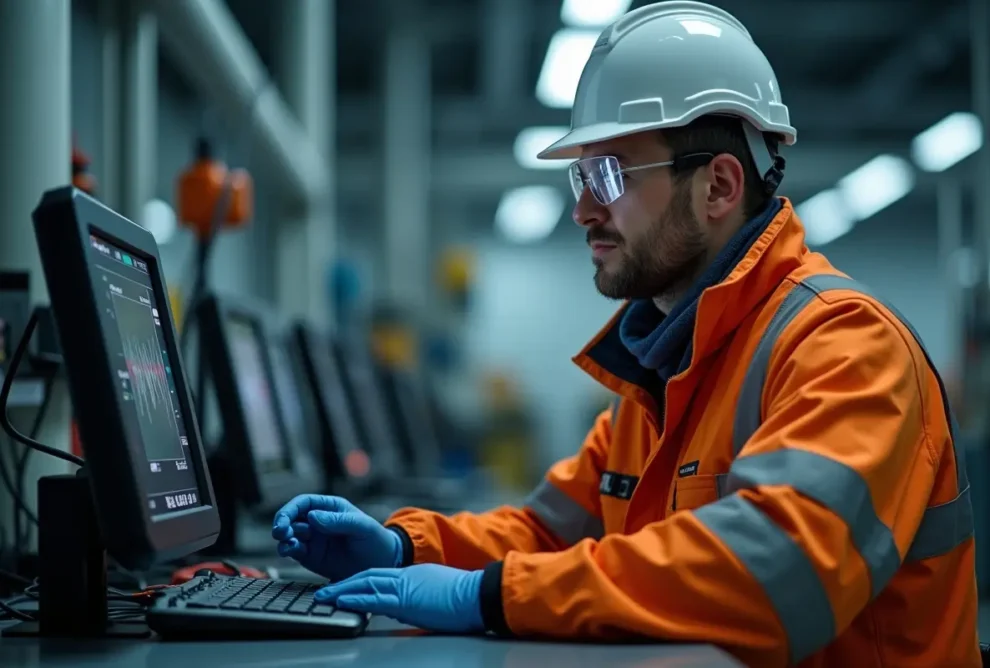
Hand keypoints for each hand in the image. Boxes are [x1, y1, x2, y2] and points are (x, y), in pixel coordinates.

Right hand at [271, 494, 403, 581]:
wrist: (382, 565)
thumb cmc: (375, 539)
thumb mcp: (361, 527)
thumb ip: (338, 521)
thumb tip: (312, 516)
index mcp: (330, 508)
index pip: (304, 503)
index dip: (291, 509)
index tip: (285, 519)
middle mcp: (318, 522)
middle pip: (291, 518)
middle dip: (283, 523)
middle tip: (281, 532)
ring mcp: (313, 540)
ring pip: (289, 535)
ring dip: (283, 537)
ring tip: (287, 543)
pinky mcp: (311, 557)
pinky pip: (294, 551)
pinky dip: (287, 549)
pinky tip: (288, 550)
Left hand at [315, 564, 484, 632]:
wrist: (478, 594)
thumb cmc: (465, 596)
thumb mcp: (437, 589)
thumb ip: (420, 594)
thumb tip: (410, 606)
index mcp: (413, 575)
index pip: (379, 575)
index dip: (359, 581)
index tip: (344, 587)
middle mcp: (405, 577)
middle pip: (367, 577)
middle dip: (344, 584)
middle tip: (325, 591)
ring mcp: (405, 587)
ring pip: (366, 585)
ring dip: (343, 590)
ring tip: (325, 596)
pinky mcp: (406, 600)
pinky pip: (375, 598)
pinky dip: (356, 598)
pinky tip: (342, 600)